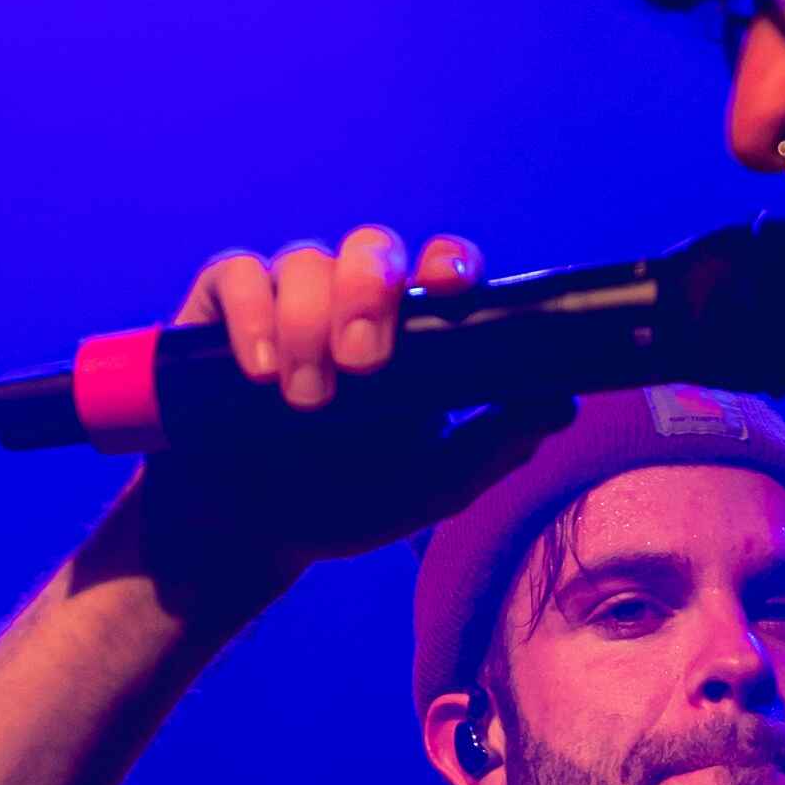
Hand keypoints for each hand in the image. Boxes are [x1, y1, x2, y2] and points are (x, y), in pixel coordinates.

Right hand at [128, 221, 555, 602]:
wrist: (245, 536)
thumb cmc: (341, 503)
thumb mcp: (429, 487)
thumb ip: (495, 446)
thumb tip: (562, 403)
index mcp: (410, 333)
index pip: (439, 269)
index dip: (449, 263)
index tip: (451, 287)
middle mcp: (349, 300)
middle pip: (372, 248)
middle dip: (369, 294)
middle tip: (363, 365)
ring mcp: (287, 298)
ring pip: (306, 261)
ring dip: (308, 325)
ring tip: (304, 398)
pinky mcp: (222, 307)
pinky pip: (240, 275)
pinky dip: (253, 315)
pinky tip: (260, 370)